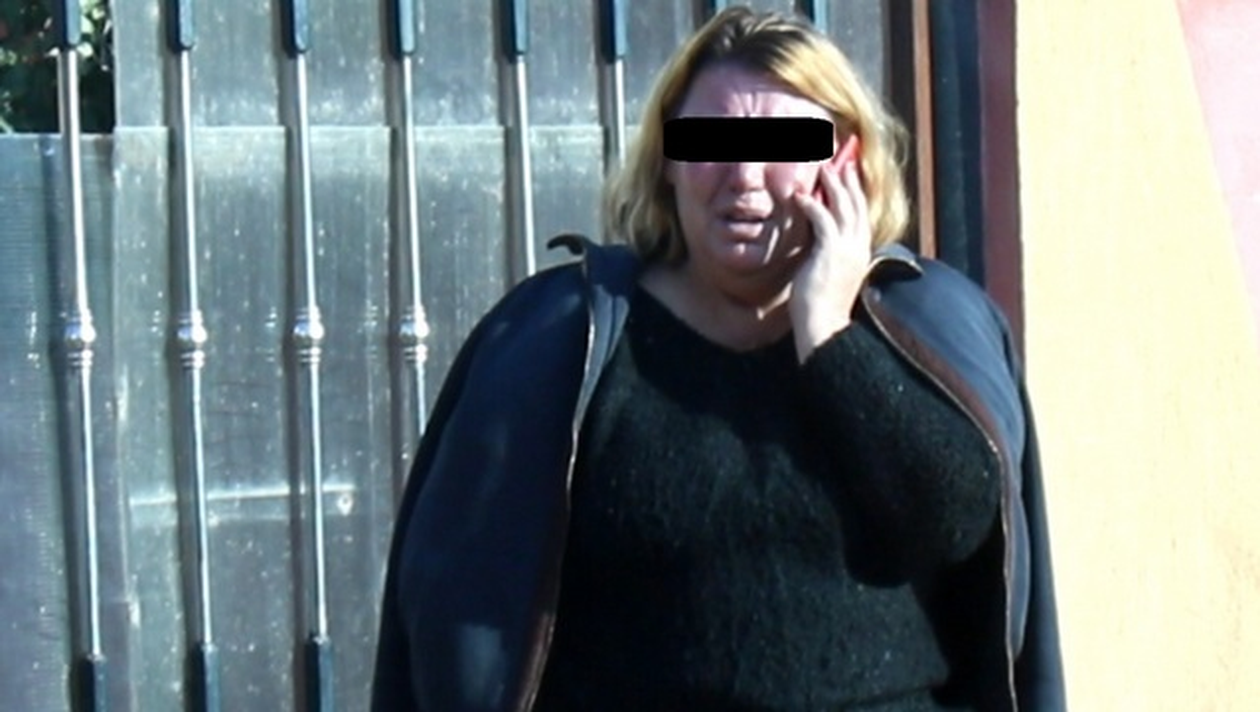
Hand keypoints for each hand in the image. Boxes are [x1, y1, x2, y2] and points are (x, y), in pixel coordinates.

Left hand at [789, 156, 871, 363]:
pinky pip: (822, 219)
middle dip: (850, 178)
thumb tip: (819, 243)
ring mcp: (847, 248)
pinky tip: (800, 196)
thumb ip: (828, 255)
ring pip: (843, 206)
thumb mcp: (829, 274)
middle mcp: (859, 246)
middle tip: (842, 158)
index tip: (850, 174)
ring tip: (823, 166)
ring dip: (833, 184)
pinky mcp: (830, 251)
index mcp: (861, 252)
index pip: (861, 213)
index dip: (856, 191)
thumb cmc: (822, 306)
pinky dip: (812, 204)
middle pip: (857, 203)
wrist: (824, 326)